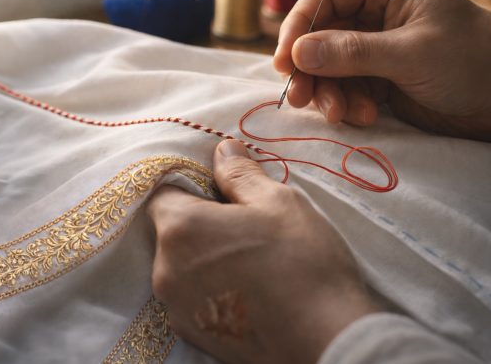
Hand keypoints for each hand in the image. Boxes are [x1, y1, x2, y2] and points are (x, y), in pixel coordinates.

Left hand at [147, 140, 380, 363]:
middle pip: (171, 231)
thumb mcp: (277, 202)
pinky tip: (247, 289)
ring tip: (250, 260)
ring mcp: (176, 307)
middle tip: (245, 226)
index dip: (192, 187)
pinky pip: (191, 296)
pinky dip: (211, 287)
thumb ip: (240, 174)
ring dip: (205, 256)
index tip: (223, 192)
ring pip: (181, 265)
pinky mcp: (192, 334)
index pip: (164, 192)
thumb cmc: (303, 263)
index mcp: (180, 229)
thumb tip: (222, 150)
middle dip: (201, 223)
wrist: (326, 340)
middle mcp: (165, 270)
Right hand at [274, 0, 490, 144]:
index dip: (297, 28)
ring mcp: (377, 46)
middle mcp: (376, 11)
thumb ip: (351, 53)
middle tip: (301, 98)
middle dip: (310, 68)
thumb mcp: (411, 54)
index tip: (284, 63)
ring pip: (329, 66)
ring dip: (330, 92)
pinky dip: (348, 104)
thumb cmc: (474, 61)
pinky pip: (347, 87)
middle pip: (319, 35)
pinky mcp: (383, 77)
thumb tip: (297, 54)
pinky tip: (366, 116)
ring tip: (343, 115)